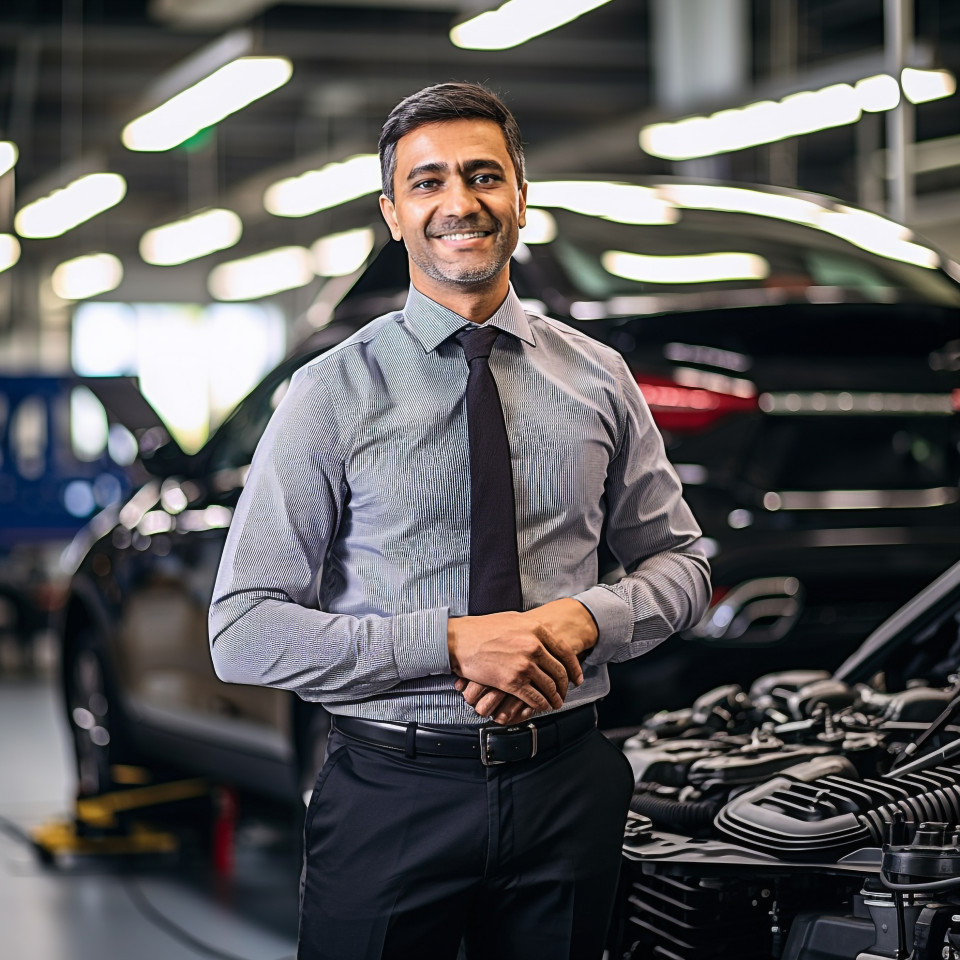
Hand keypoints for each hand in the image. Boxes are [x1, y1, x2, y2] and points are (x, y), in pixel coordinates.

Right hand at [448, 598, 597, 718]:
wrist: (459, 640)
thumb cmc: (482, 629)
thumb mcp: (514, 620)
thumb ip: (532, 629)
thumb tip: (545, 635)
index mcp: (537, 630)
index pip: (565, 651)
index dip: (574, 668)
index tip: (576, 677)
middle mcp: (534, 647)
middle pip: (559, 671)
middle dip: (565, 686)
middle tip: (566, 692)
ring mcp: (524, 665)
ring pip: (549, 687)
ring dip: (554, 698)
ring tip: (555, 702)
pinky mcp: (512, 681)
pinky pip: (534, 697)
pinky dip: (540, 704)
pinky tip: (541, 706)